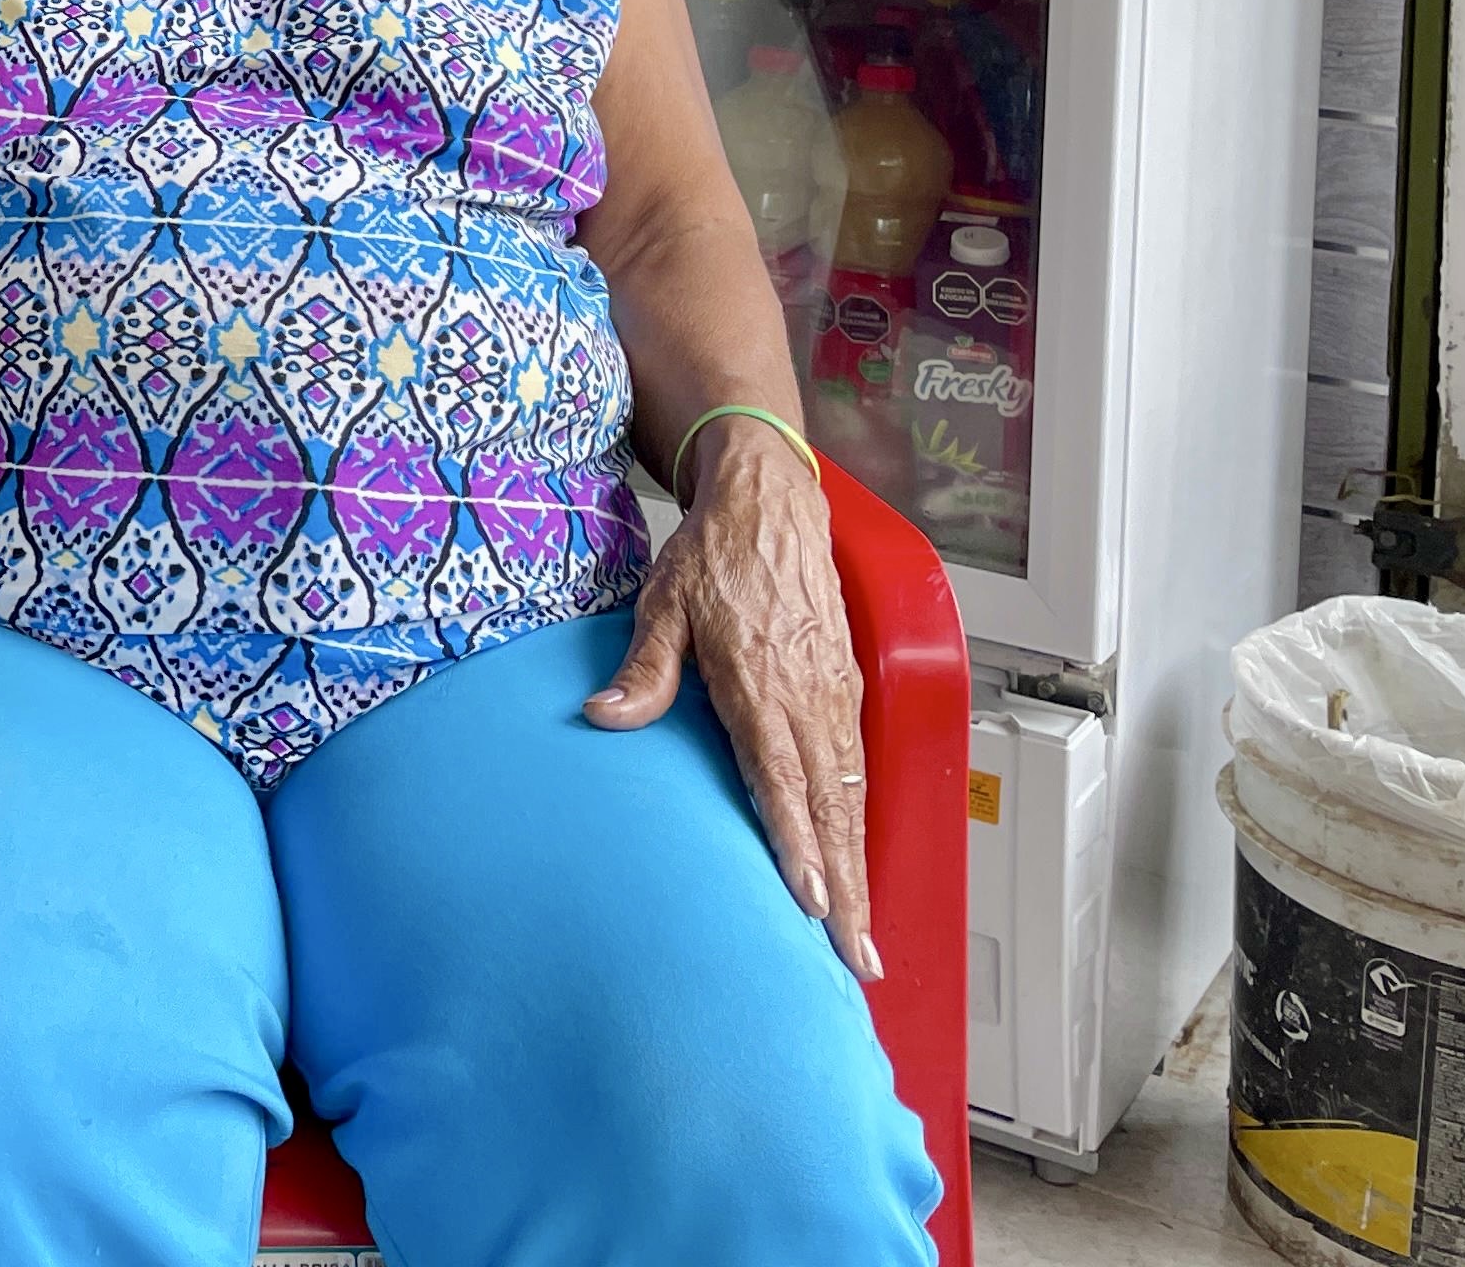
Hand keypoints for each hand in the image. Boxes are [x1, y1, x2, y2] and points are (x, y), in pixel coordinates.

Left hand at [584, 415, 878, 979]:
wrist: (772, 503)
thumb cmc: (715, 555)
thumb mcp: (664, 603)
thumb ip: (644, 670)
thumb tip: (604, 716)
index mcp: (762, 683)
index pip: (783, 781)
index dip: (797, 845)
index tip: (807, 901)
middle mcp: (809, 699)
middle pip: (832, 811)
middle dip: (844, 890)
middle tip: (854, 960)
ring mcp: (835, 697)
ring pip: (852, 800)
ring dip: (858, 870)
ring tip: (860, 937)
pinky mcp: (846, 691)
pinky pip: (857, 771)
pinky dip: (860, 827)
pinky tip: (854, 867)